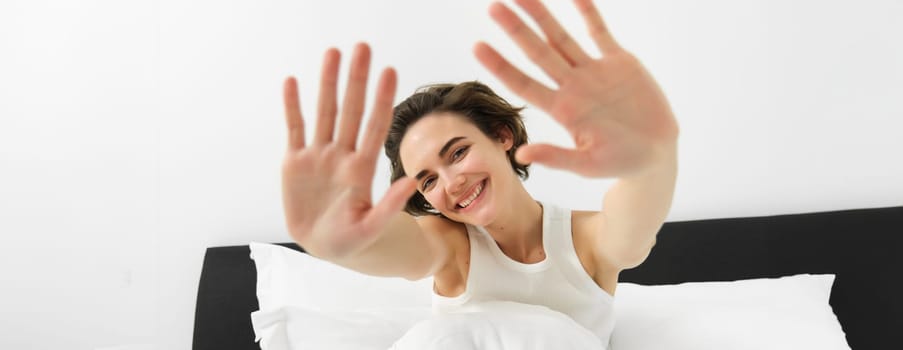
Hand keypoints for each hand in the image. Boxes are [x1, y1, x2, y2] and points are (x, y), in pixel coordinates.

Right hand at [281, 43, 416, 257]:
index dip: (383, 99)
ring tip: (332, 52)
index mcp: (361, 169)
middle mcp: (342, 155)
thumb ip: (389, 206)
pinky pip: (294, 128)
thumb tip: (413, 181)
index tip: (390, 71)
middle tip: (362, 47)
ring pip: (324, 112)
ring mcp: (319, 156)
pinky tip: (292, 82)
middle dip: (357, 79)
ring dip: (327, 83)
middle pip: (351, 110)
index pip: (375, 126)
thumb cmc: (352, 240)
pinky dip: (292, 106)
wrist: (324, 245)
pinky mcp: (295, 163)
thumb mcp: (371, 228)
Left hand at [475, 0, 678, 177]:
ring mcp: (594, 72)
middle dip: (516, 30)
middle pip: (538, 53)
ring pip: (562, 38)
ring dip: (542, 17)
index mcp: (563, 109)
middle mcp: (573, 86)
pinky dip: (588, 13)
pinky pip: (600, 33)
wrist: (655, 154)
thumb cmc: (620, 163)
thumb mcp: (587, 165)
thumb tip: (522, 153)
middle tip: (493, 7)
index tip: (477, 47)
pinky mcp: (620, 63)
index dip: (500, 65)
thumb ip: (556, 157)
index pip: (523, 83)